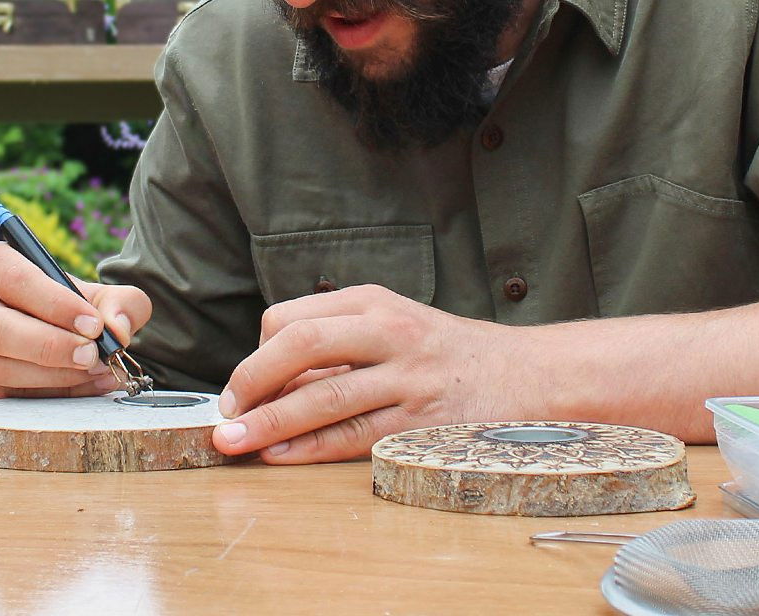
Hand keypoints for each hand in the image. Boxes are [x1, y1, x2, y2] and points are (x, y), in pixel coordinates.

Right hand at [0, 240, 152, 401]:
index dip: (54, 304)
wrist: (49, 333)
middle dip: (49, 347)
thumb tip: (119, 329)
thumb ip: (122, 303)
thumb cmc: (69, 308)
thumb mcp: (100, 295)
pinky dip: (47, 396)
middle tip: (91, 355)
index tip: (92, 324)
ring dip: (52, 375)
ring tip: (94, 371)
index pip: (14, 279)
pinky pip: (1, 396)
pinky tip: (80, 388)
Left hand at [212, 284, 536, 462]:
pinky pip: (354, 435)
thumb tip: (269, 381)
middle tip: (226, 413)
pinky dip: (310, 448)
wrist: (531, 375)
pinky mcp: (422, 422)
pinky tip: (280, 456)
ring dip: (270, 422)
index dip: (256, 354)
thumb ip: (339, 344)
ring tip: (235, 441)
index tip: (239, 386)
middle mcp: (389, 332)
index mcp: (374, 303)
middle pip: (301, 345)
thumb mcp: (395, 324)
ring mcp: (408, 377)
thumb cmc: (449, 354)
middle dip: (252, 381)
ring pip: (324, 397)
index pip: (292, 318)